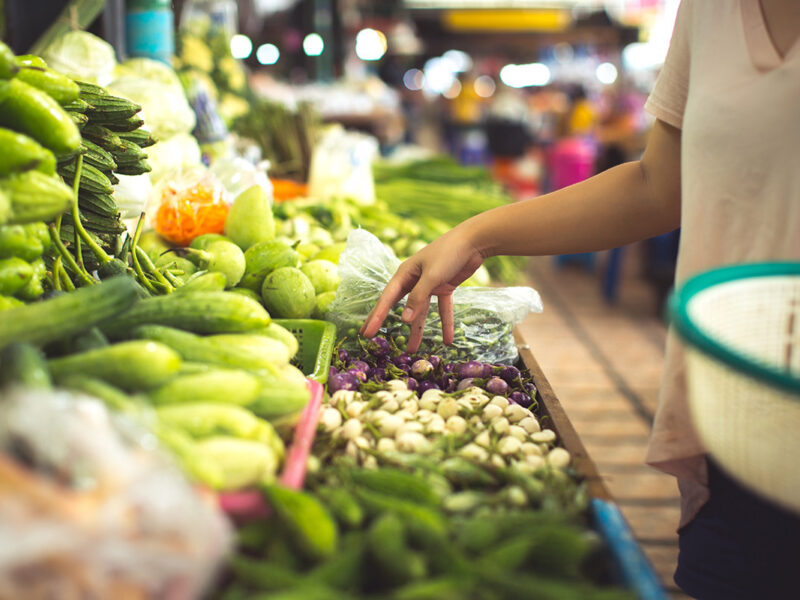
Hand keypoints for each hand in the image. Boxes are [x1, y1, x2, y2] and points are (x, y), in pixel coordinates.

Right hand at [360, 226, 484, 351]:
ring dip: (418, 330)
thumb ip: (418, 298)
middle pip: (398, 305)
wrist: (474, 240)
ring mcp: (429, 284)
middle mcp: (414, 279)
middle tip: (372, 338)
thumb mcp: (432, 276)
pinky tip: (448, 340)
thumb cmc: (448, 253)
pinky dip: (446, 323)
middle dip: (387, 321)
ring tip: (412, 350)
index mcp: (405, 273)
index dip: (377, 317)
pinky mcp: (444, 286)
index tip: (366, 333)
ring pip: (421, 311)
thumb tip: (404, 320)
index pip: (387, 299)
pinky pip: (442, 308)